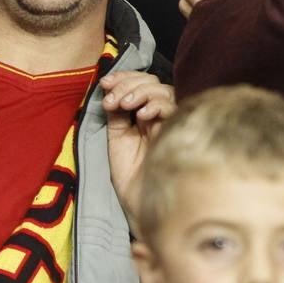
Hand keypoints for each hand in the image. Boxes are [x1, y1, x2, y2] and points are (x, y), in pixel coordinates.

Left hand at [103, 71, 175, 221]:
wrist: (140, 205)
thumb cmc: (130, 176)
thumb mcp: (116, 138)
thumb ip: (117, 113)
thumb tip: (110, 88)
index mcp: (144, 115)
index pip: (141, 83)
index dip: (124, 77)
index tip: (105, 83)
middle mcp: (159, 116)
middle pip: (152, 82)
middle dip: (129, 84)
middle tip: (112, 99)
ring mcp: (169, 123)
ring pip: (164, 90)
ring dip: (140, 91)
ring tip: (124, 105)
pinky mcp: (178, 132)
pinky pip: (173, 108)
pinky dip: (157, 104)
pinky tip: (143, 115)